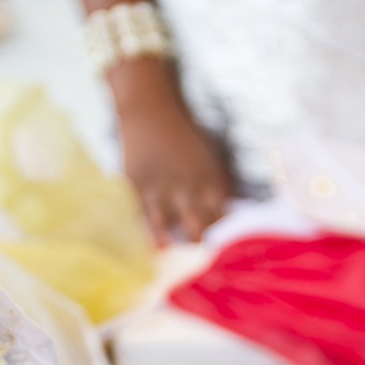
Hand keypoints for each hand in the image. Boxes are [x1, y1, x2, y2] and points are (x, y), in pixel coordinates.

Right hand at [116, 92, 231, 245]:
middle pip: (197, 228)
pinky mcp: (135, 184)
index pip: (221, 218)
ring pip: (167, 226)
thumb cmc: (185, 137)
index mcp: (209, 179)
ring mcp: (158, 186)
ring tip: (175, 252)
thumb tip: (230, 217)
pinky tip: (152, 247)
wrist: (150, 109)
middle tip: (199, 254)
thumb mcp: (211, 158)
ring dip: (172, 242)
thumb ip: (220, 187)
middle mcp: (185, 185)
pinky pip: (139, 216)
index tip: (223, 248)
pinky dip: (145, 233)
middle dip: (199, 244)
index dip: (223, 237)